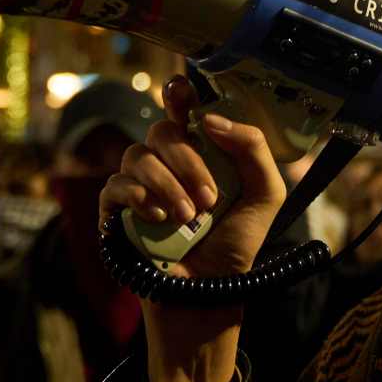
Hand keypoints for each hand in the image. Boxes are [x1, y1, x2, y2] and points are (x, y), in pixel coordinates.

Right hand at [105, 76, 288, 381]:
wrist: (210, 292)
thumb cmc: (236, 244)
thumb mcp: (265, 194)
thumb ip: (251, 148)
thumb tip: (209, 120)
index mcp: (201, 152)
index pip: (183, 110)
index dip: (178, 93)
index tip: (181, 90)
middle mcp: (167, 162)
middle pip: (162, 131)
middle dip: (189, 162)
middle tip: (208, 200)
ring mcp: (138, 184)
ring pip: (138, 155)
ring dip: (169, 185)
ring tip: (189, 218)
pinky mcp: (116, 210)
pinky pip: (116, 184)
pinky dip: (140, 196)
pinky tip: (160, 218)